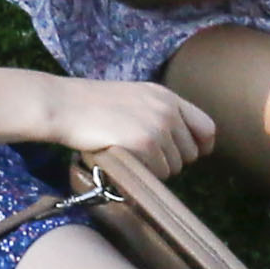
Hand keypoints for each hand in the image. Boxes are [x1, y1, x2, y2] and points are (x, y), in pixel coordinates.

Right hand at [36, 77, 214, 178]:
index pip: (206, 127)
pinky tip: (123, 158)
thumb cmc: (89, 104)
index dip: (200, 146)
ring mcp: (158, 125)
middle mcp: (167, 109)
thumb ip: (158, 113)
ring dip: (155, 168)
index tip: (186, 154)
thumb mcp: (132, 98)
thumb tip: (180, 143)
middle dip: (170, 160)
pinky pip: (158, 172)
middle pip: (191, 153)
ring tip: (128, 153)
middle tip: (141, 154)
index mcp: (166, 96)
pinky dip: (143, 172)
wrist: (63, 105)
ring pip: (174, 166)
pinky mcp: (146, 142)